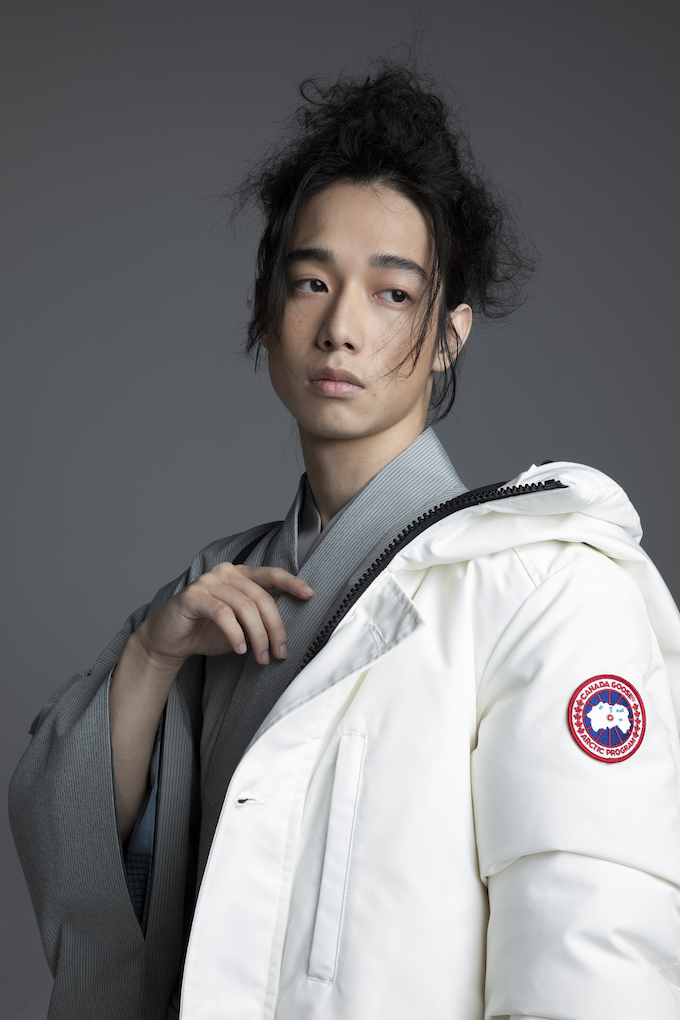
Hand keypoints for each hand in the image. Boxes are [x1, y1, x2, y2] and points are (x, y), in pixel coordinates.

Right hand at [135, 563, 313, 667]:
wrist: (169, 641)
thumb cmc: (207, 631)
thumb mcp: (241, 624)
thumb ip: (260, 617)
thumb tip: (288, 622)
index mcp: (241, 574)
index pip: (271, 574)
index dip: (292, 583)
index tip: (310, 594)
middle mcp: (226, 572)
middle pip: (261, 597)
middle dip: (275, 628)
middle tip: (280, 652)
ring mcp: (208, 581)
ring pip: (244, 607)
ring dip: (257, 636)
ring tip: (261, 658)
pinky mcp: (193, 596)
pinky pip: (223, 614)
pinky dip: (235, 633)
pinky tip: (240, 649)